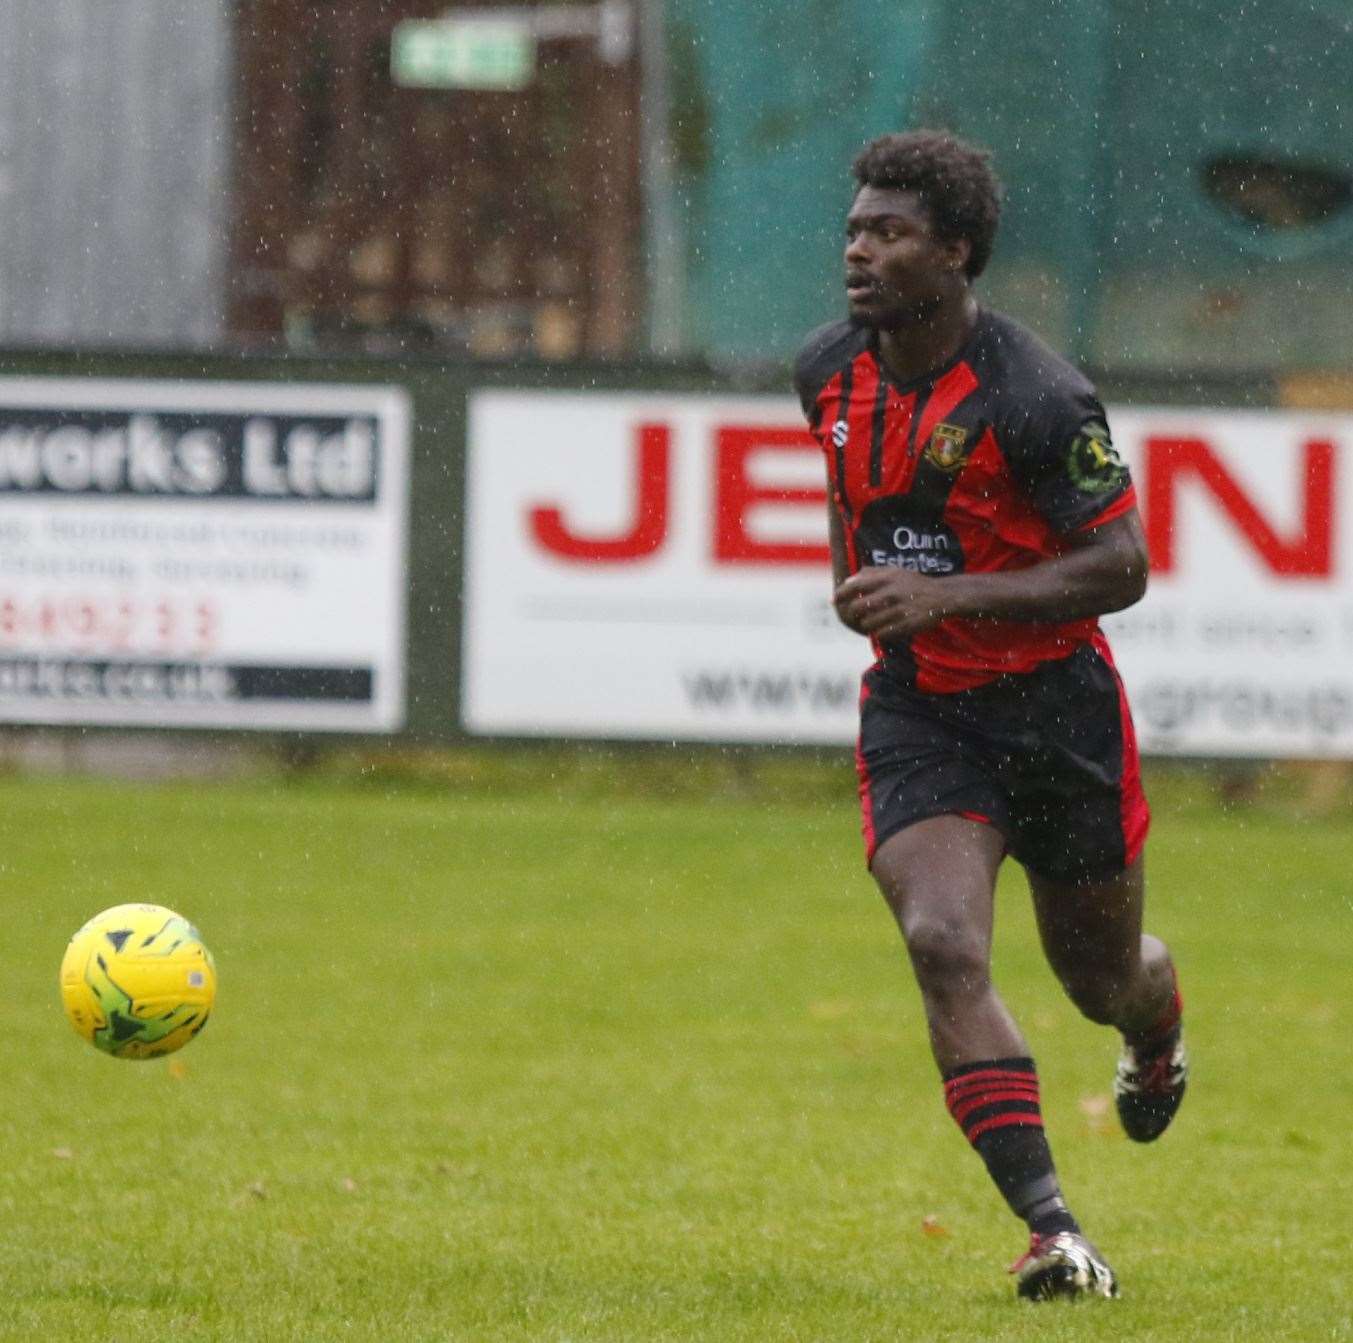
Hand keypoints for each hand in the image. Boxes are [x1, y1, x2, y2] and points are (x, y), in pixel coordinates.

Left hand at [834, 565, 949, 638]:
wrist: (942, 597)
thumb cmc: (913, 584)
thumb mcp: (895, 572)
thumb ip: (871, 573)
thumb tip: (847, 580)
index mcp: (888, 577)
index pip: (855, 585)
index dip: (840, 594)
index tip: (833, 600)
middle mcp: (893, 592)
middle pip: (858, 607)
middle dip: (852, 613)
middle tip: (853, 616)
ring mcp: (900, 609)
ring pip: (868, 623)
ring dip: (866, 625)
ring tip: (870, 622)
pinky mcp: (907, 625)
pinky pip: (882, 634)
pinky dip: (878, 633)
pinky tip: (882, 629)